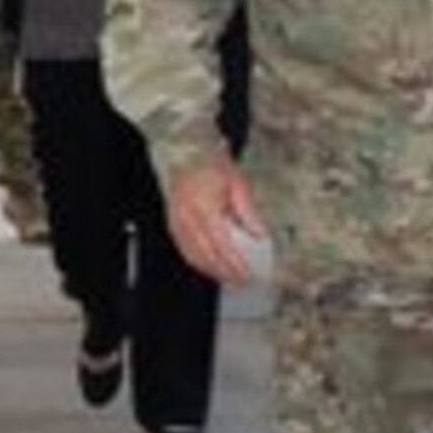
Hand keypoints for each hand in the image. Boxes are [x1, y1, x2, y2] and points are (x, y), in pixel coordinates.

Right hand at [165, 157, 266, 285]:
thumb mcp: (238, 184)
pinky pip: (185, 250)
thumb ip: (248, 213)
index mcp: (206, 208)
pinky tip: (210, 266)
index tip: (248, 274)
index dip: (235, 264)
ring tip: (229, 278)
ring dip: (212, 271)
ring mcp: (178, 223)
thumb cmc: (209, 163)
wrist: (184, 150)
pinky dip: (199, 262)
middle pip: (208, 256)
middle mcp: (189, 219)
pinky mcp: (173, 224)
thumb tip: (259, 234)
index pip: (223, 246)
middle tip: (242, 281)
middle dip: (226, 272)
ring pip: (194, 257)